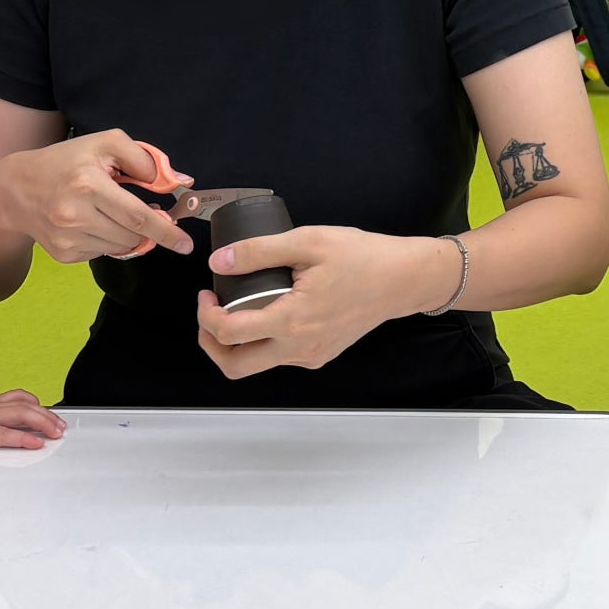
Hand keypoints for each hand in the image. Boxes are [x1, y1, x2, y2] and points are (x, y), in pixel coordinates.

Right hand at [0, 130, 194, 262]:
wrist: (16, 189)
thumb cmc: (65, 162)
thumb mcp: (104, 145)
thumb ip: (145, 160)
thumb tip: (178, 182)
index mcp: (88, 184)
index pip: (138, 217)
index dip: (167, 231)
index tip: (185, 243)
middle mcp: (75, 215)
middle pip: (133, 236)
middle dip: (151, 231)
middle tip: (153, 217)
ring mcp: (68, 238)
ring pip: (121, 247)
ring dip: (127, 233)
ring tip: (110, 211)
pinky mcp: (63, 254)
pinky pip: (102, 253)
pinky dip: (106, 240)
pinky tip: (91, 222)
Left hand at [0, 381, 66, 464]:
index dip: (19, 438)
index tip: (37, 443)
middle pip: (20, 416)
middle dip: (42, 423)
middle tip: (58, 433)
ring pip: (23, 406)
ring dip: (43, 414)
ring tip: (59, 424)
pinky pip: (18, 399)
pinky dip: (34, 403)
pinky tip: (43, 409)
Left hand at [195, 226, 454, 379]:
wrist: (402, 279)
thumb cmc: (362, 257)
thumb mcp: (308, 241)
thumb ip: (259, 251)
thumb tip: (219, 262)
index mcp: (292, 321)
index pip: (229, 333)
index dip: (206, 314)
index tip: (207, 292)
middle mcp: (299, 348)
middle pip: (234, 366)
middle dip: (211, 343)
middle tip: (209, 313)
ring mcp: (310, 356)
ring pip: (257, 364)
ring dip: (236, 343)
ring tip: (236, 309)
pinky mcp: (320, 356)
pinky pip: (280, 357)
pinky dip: (263, 341)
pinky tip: (268, 311)